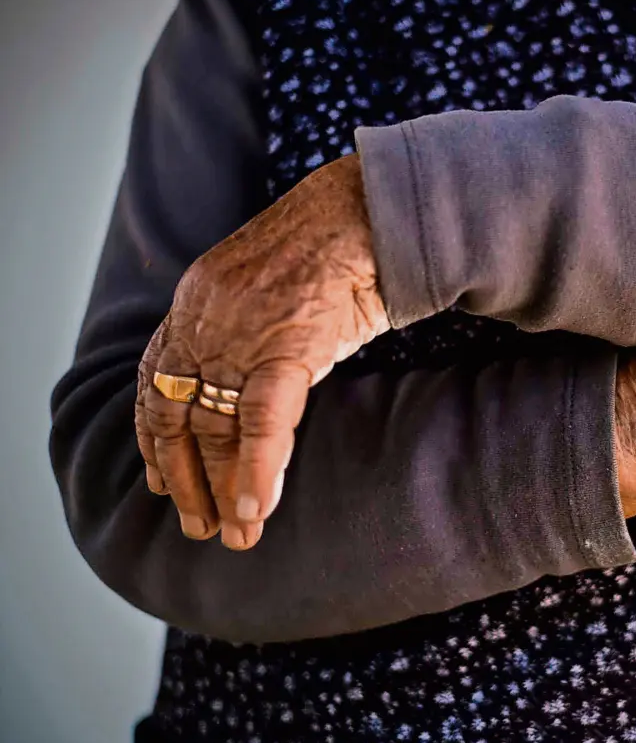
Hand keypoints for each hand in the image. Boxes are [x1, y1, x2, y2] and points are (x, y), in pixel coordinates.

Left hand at [135, 154, 389, 549]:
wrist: (371, 205)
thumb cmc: (344, 236)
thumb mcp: (280, 277)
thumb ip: (260, 318)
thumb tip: (270, 364)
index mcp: (201, 295)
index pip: (159, 377)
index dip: (156, 434)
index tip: (159, 476)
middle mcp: (207, 316)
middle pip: (178, 411)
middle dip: (182, 476)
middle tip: (194, 525)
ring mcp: (243, 332)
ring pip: (214, 426)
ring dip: (219, 489)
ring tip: (230, 537)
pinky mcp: (288, 346)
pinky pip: (261, 422)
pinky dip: (254, 472)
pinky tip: (253, 512)